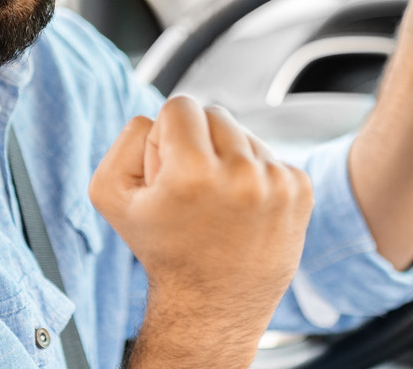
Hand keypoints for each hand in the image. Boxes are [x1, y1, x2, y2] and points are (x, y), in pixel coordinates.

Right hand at [89, 95, 312, 365]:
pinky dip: (255, 177)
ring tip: (218, 206)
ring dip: (228, 159)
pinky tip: (243, 213)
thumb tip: (160, 117)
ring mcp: (276, 183)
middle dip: (198, 143)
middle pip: (215, 114)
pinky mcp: (300, 190)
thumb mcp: (112, 196)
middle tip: (191, 191)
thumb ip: (127, 139)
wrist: (212, 307)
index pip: (180, 105)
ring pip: (244, 134)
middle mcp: (241, 175)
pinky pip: (270, 156)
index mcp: (193, 173)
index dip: (166, 137)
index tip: (168, 174)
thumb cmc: (160, 249)